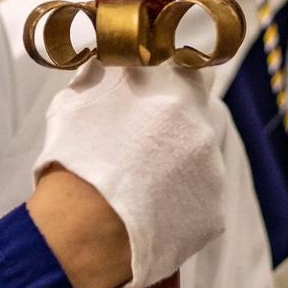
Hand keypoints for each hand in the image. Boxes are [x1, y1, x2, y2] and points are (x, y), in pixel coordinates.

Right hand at [31, 63, 225, 287]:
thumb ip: (109, 73)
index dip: (178, 82)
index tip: (163, 94)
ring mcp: (212, 170)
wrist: (83, 228)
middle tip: (140, 150)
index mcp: (174, 86)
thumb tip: (115, 60)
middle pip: (196, 120)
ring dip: (175, 171)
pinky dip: (175, 207)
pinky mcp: (213, 211)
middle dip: (174, 132)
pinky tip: (146, 215)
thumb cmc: (74, 158)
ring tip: (135, 189)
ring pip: (197, 164)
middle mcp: (201, 123)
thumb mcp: (80, 96)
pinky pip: (196, 205)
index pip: (194, 70)